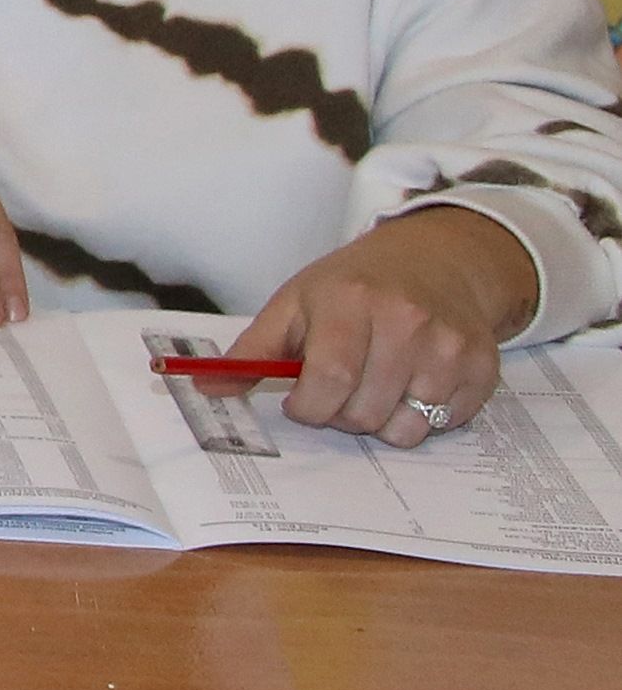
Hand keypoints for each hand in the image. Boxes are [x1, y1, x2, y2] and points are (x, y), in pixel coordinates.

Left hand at [218, 211, 539, 445]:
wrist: (436, 261)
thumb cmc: (352, 287)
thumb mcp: (295, 304)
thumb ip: (251, 351)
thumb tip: (205, 387)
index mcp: (349, 301)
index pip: (327, 379)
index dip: (309, 406)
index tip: (303, 402)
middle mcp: (406, 320)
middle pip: (363, 411)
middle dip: (342, 414)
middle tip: (341, 388)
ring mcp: (450, 345)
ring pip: (406, 428)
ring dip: (383, 419)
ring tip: (377, 382)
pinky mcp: (484, 367)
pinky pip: (445, 425)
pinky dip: (424, 417)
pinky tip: (414, 381)